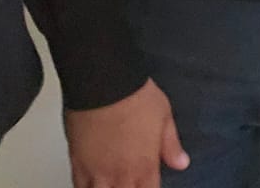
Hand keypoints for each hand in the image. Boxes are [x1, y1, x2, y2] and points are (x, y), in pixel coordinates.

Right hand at [64, 79, 189, 187]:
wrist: (104, 82)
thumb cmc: (135, 95)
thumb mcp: (164, 116)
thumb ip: (171, 144)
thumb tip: (181, 163)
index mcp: (145, 165)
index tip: (146, 185)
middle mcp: (121, 174)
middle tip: (128, 183)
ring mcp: (97, 171)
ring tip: (110, 184)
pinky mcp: (78, 162)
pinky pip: (79, 187)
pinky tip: (90, 185)